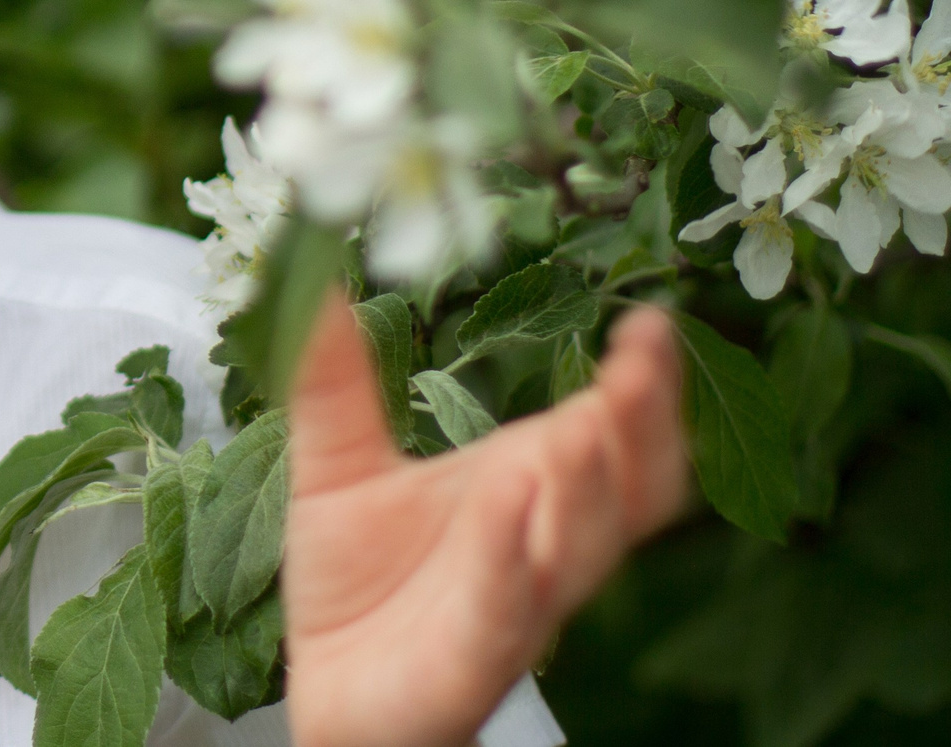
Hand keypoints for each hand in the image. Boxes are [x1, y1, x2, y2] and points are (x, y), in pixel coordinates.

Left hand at [280, 295, 687, 746]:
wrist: (327, 688)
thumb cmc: (357, 579)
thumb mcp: (336, 462)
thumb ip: (331, 377)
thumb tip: (316, 280)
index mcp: (526, 484)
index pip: (613, 430)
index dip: (642, 382)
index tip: (652, 321)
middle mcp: (540, 542)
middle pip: (627, 488)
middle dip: (643, 427)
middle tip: (639, 365)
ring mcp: (515, 602)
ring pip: (579, 550)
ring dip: (588, 492)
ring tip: (582, 429)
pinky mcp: (472, 660)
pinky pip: (506, 608)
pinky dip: (510, 557)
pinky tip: (509, 501)